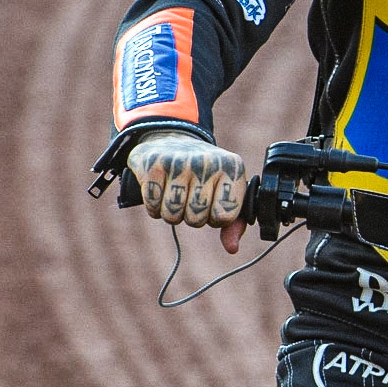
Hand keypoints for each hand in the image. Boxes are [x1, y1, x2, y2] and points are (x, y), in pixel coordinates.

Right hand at [126, 130, 247, 253]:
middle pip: (197, 218)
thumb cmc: (205, 173)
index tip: (212, 204)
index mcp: (233, 168)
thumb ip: (234, 222)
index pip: (225, 216)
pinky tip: (160, 190)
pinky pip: (153, 207)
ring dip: (172, 213)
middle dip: (192, 216)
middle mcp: (208, 163)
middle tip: (190, 197)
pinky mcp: (154, 165)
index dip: (215, 218)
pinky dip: (154, 206)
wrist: (173, 138)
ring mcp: (180, 162)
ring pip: (173, 216)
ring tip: (176, 193)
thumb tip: (232, 248)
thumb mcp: (225, 190)